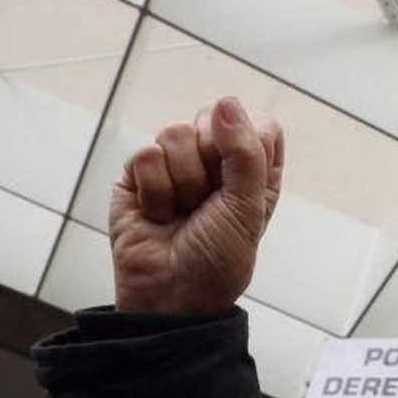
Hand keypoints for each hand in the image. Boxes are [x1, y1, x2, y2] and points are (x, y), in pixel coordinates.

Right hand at [109, 97, 283, 313]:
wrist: (170, 294)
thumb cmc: (218, 259)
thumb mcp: (248, 208)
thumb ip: (244, 153)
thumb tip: (226, 103)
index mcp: (255, 169)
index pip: (259, 123)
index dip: (249, 143)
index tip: (242, 180)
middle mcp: (216, 162)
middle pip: (214, 118)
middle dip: (211, 161)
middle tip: (209, 201)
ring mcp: (175, 164)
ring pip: (174, 132)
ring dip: (183, 182)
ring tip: (183, 213)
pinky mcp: (137, 174)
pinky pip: (145, 154)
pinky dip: (155, 191)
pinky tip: (158, 215)